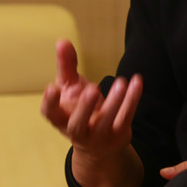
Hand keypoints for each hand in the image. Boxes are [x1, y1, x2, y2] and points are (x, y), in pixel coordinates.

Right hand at [41, 39, 142, 160]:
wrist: (100, 145)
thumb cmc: (80, 109)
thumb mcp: (71, 88)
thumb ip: (67, 66)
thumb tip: (62, 41)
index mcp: (61, 119)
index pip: (50, 115)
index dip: (50, 103)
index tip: (52, 87)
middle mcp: (78, 132)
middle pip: (78, 125)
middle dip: (85, 108)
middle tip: (93, 88)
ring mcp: (99, 137)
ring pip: (106, 122)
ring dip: (115, 101)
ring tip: (121, 82)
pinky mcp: (118, 135)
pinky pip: (126, 117)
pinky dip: (132, 99)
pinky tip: (137, 81)